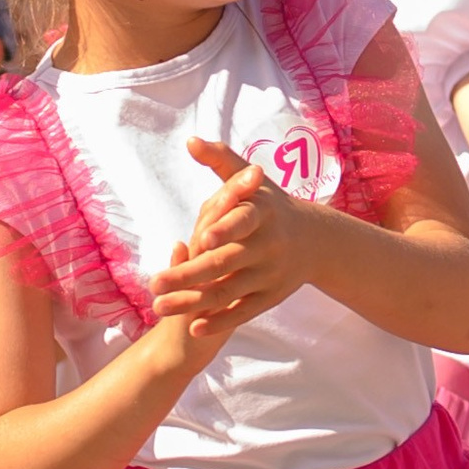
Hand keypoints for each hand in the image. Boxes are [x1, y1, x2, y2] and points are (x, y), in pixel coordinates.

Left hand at [144, 140, 312, 360]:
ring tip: (158, 306)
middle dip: (189, 275)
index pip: (243, 221)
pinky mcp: (270, 297)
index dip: (224, 229)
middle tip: (153, 284)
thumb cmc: (270, 205)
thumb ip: (220, 159)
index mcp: (262, 213)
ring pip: (228, 291)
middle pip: (225, 263)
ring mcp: (270, 275)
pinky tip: (193, 327)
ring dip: (193, 302)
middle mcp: (268, 246)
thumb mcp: (252, 179)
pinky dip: (219, 321)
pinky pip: (243, 312)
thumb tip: (190, 141)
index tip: (202, 237)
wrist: (314, 241)